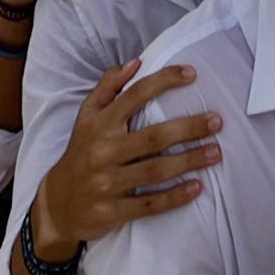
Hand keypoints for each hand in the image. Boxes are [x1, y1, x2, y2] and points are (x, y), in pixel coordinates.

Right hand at [29, 59, 217, 255]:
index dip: (163, 82)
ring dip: (189, 161)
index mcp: (99, 124)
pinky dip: (174, 197)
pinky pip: (148, 204)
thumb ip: (108, 87)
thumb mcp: (86, 117)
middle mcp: (103, 151)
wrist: (57, 205)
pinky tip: (197, 188)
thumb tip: (136, 63)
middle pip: (153, 137)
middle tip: (217, 122)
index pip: (134, 95)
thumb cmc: (80, 154)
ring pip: (155, 171)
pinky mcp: (112, 211)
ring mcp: (107, 183)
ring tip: (215, 152)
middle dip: (188, 128)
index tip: (192, 74)